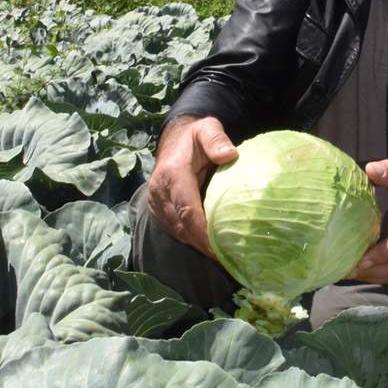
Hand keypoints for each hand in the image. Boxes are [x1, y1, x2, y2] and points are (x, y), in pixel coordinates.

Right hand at [146, 115, 237, 256]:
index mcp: (172, 174)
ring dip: (199, 247)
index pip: (187, 209)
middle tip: (229, 259)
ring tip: (224, 259)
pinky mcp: (160, 210)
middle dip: (204, 245)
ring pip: (179, 232)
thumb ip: (216, 139)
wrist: (174, 141)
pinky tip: (212, 249)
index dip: (203, 231)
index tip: (221, 247)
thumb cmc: (195, 136)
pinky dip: (194, 241)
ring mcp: (157, 203)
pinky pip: (177, 230)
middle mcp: (160, 191)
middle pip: (182, 226)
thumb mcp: (207, 128)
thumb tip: (230, 155)